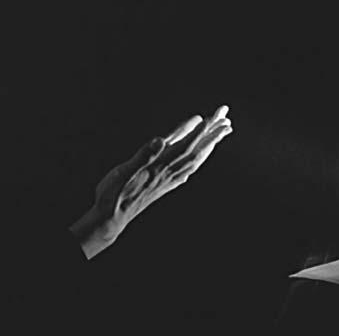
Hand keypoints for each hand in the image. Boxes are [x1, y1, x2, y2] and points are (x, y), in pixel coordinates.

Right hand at [70, 105, 232, 258]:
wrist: (111, 219)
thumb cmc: (114, 195)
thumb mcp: (124, 172)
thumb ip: (143, 156)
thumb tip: (160, 140)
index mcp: (159, 167)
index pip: (183, 146)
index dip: (197, 131)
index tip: (210, 118)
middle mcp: (168, 174)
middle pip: (195, 152)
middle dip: (212, 136)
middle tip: (227, 121)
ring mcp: (168, 181)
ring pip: (194, 161)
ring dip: (209, 146)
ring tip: (220, 135)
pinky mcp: (165, 186)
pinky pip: (187, 170)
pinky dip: (197, 160)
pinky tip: (198, 159)